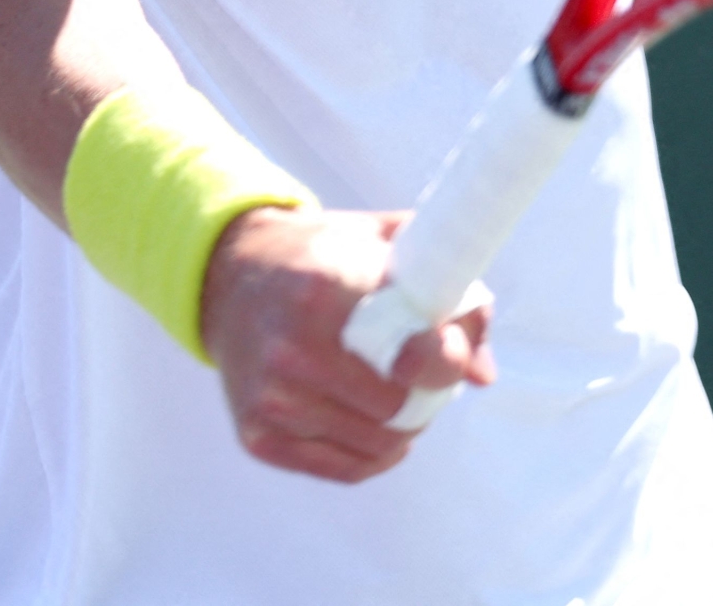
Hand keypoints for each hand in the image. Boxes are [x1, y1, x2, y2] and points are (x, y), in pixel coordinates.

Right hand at [198, 205, 494, 482]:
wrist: (230, 274)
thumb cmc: (324, 256)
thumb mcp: (385, 243)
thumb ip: (447, 291)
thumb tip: (482, 374)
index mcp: (328, 290)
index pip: (411, 354)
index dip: (445, 361)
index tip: (451, 354)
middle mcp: (292, 349)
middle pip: (397, 411)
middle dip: (424, 398)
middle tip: (424, 377)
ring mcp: (270, 398)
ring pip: (374, 445)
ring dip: (401, 428)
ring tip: (399, 395)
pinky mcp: (256, 434)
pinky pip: (342, 469)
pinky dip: (372, 455)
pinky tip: (377, 426)